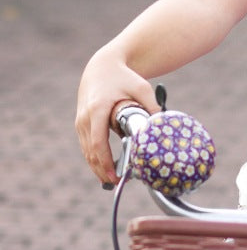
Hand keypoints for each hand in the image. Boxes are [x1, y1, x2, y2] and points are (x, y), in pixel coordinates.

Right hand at [75, 49, 159, 184]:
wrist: (102, 66)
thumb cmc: (123, 76)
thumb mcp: (141, 87)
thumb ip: (151, 105)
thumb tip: (162, 124)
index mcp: (98, 109)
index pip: (98, 143)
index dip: (105, 162)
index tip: (115, 175)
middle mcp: (85, 117)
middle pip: (90, 152)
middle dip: (102, 170)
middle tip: (117, 183)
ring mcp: (80, 121)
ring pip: (86, 151)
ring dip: (97, 167)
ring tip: (112, 179)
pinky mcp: (81, 123)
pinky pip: (86, 145)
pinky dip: (94, 157)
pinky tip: (105, 167)